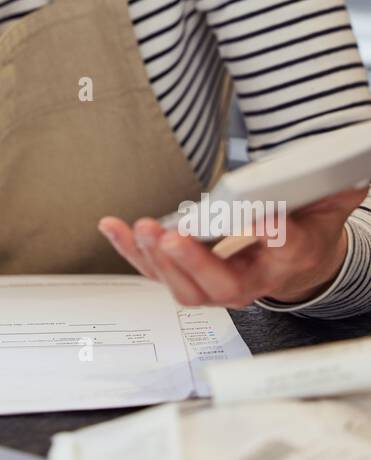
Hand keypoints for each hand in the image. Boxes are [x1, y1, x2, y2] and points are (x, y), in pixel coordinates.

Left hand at [97, 187, 366, 308]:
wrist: (297, 264)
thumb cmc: (306, 235)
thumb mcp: (327, 211)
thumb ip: (334, 193)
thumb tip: (347, 173)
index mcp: (287, 262)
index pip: (286, 252)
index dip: (278, 237)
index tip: (270, 220)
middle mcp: (247, 283)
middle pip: (219, 286)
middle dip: (194, 263)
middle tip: (176, 237)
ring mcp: (212, 284)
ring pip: (182, 286)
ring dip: (156, 258)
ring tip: (143, 228)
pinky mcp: (185, 274)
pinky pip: (155, 269)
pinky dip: (131, 250)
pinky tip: (112, 226)